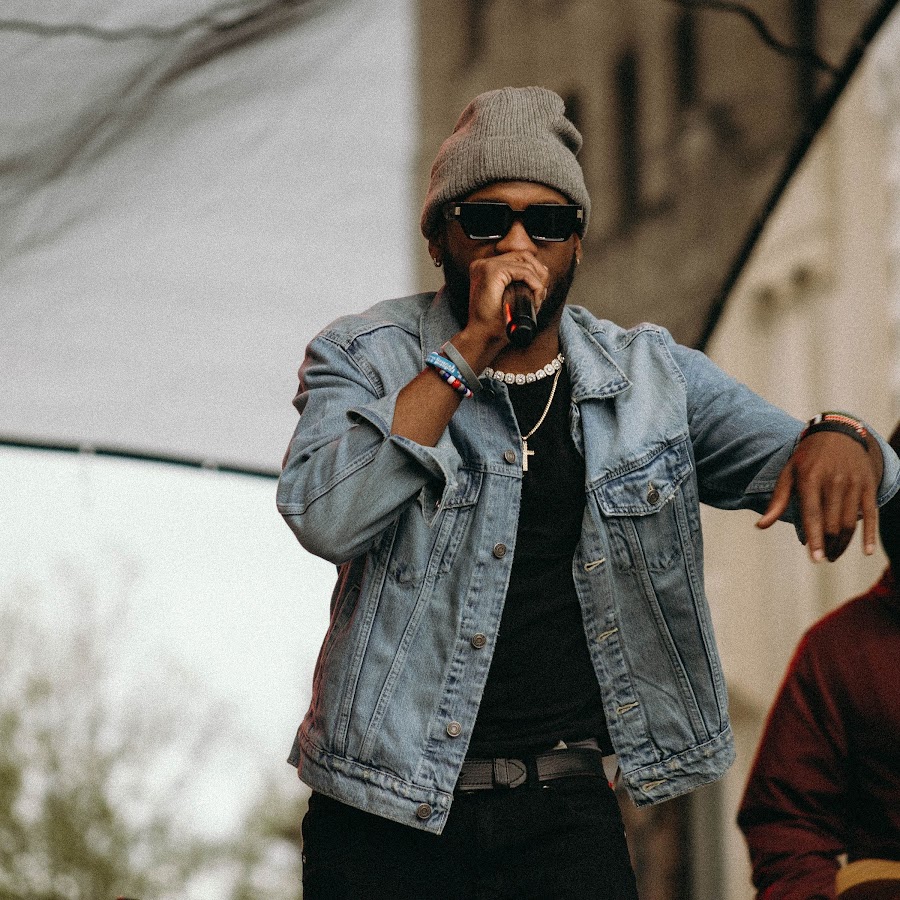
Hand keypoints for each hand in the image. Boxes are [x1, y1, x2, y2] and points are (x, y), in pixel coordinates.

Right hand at [465, 251, 549, 343]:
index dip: (534, 272)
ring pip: (525, 262)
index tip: (539, 291)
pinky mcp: (493, 271)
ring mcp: (487, 266)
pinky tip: (535, 299)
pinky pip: (524, 271)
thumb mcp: (509, 298)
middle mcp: (483, 264)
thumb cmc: (495, 323)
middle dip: (539, 273)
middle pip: (523, 255)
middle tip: (541, 294)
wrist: (482, 337)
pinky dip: (535, 284)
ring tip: (537, 299)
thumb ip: (520, 283)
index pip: (517, 258)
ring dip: (539, 281)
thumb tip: (544, 272)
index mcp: (485, 269)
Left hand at [756, 431, 882, 561]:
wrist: (838, 432)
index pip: (812, 515)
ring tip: (834, 555)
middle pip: (832, 522)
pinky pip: (871, 514)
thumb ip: (778, 501)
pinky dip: (869, 534)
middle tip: (823, 559)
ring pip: (850, 521)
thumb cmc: (808, 457)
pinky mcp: (868, 485)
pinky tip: (866, 551)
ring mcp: (853, 483)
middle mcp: (833, 481)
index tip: (815, 558)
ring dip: (843, 543)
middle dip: (828, 545)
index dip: (815, 538)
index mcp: (810, 478)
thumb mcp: (788, 473)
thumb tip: (760, 526)